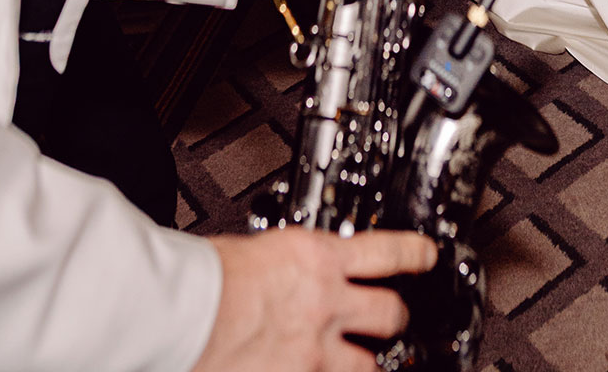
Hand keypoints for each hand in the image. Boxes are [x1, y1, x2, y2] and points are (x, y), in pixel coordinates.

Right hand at [195, 229, 437, 371]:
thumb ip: (284, 262)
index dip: (416, 254)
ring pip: (367, 366)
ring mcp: (314, 352)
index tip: (427, 256)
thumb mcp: (256, 247)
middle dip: (395, 319)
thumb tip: (283, 266)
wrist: (180, 312)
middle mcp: (325, 304)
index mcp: (317, 259)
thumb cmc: (203, 278)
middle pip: (391, 314)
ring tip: (362, 361)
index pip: (388, 251)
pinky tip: (316, 370)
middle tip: (394, 319)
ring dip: (365, 364)